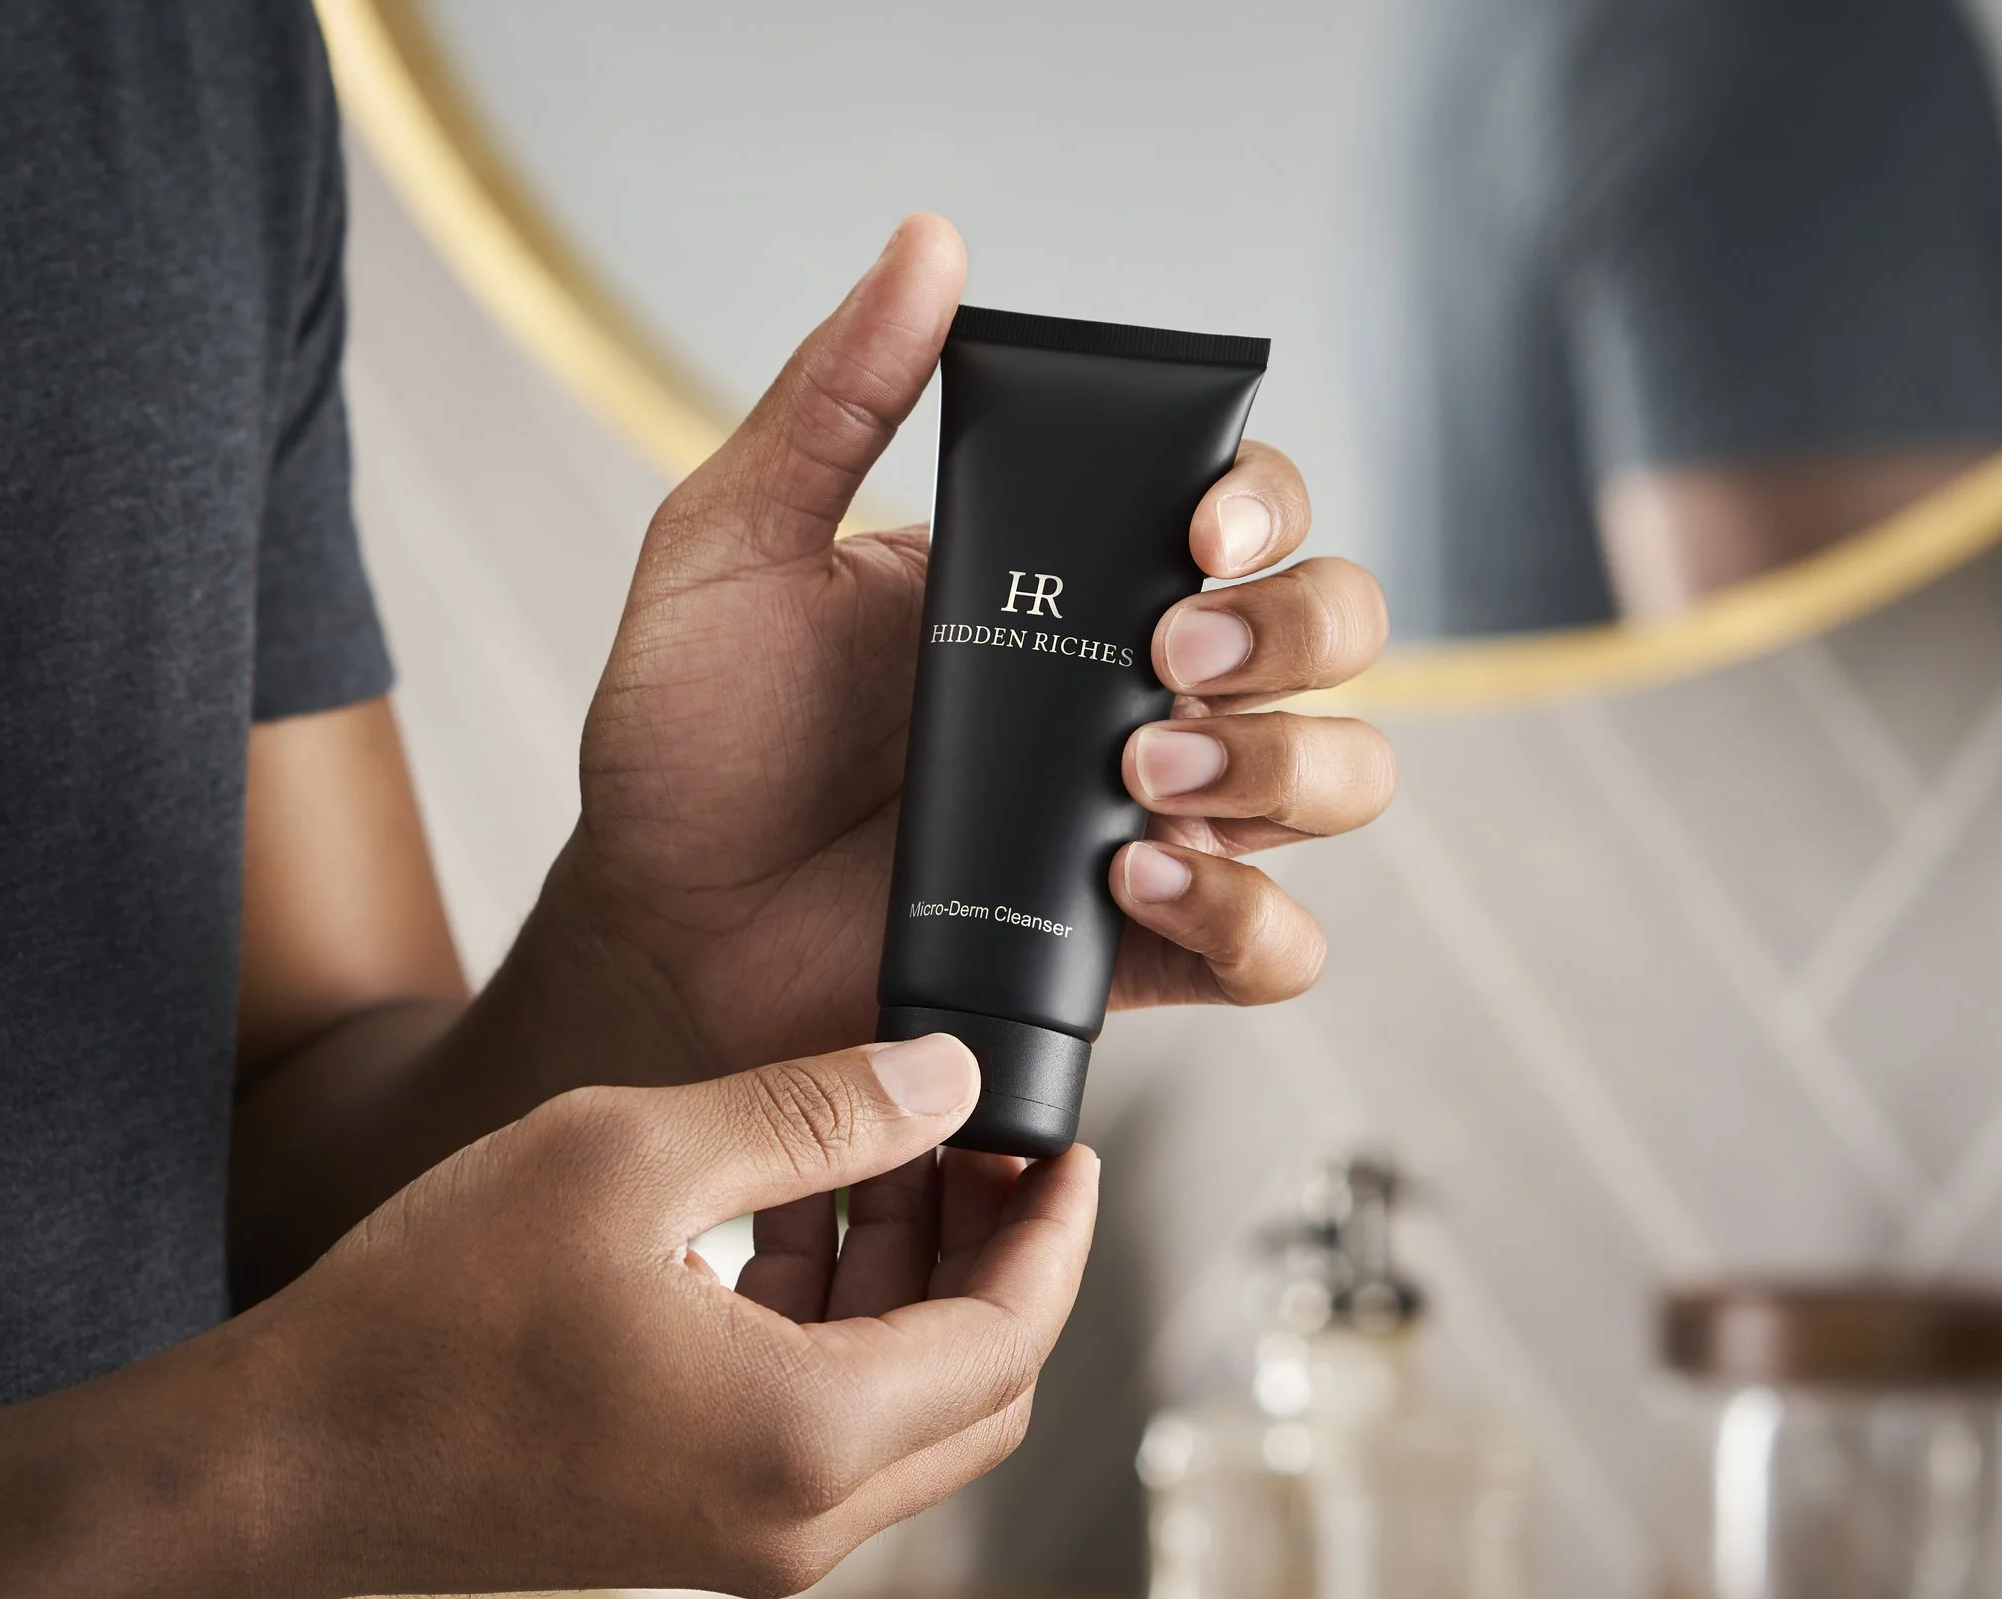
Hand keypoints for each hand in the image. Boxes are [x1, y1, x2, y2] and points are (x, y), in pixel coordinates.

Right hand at [267, 1032, 1095, 1598]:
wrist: (288, 1457)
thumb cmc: (430, 1313)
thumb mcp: (632, 1158)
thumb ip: (813, 1115)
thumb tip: (947, 1082)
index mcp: (808, 1434)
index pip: (1012, 1335)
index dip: (1055, 1229)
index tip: (1066, 1144)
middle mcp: (799, 1516)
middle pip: (980, 1387)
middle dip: (996, 1256)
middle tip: (982, 1143)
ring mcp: (747, 1537)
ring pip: (904, 1409)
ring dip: (911, 1283)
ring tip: (881, 1153)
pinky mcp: (696, 1525)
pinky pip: (820, 1426)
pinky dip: (835, 1325)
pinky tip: (789, 1216)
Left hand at [549, 213, 1393, 1086]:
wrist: (659, 927)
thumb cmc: (691, 742)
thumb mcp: (737, 545)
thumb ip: (833, 400)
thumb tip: (925, 244)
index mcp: (1065, 581)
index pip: (1241, 509)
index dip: (1265, 503)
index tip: (1197, 526)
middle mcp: (1131, 692)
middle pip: (1335, 629)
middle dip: (1294, 633)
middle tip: (1165, 659)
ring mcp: (1148, 823)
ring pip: (1342, 777)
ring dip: (1286, 767)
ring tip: (1141, 782)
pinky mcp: (1135, 951)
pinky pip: (1277, 948)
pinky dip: (1252, 916)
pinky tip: (1137, 883)